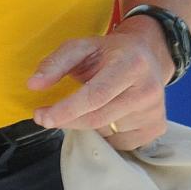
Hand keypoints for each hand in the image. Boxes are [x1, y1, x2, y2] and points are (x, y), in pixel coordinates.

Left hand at [27, 26, 168, 150]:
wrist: (149, 54)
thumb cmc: (110, 51)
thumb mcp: (83, 46)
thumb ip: (56, 63)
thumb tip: (33, 85)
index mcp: (131, 65)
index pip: (95, 96)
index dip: (66, 109)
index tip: (42, 116)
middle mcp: (148, 90)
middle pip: (98, 118)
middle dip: (68, 120)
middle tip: (48, 116)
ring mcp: (155, 112)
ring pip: (107, 132)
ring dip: (90, 123)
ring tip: (94, 101)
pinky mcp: (157, 128)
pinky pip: (119, 143)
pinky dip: (106, 132)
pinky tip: (110, 112)